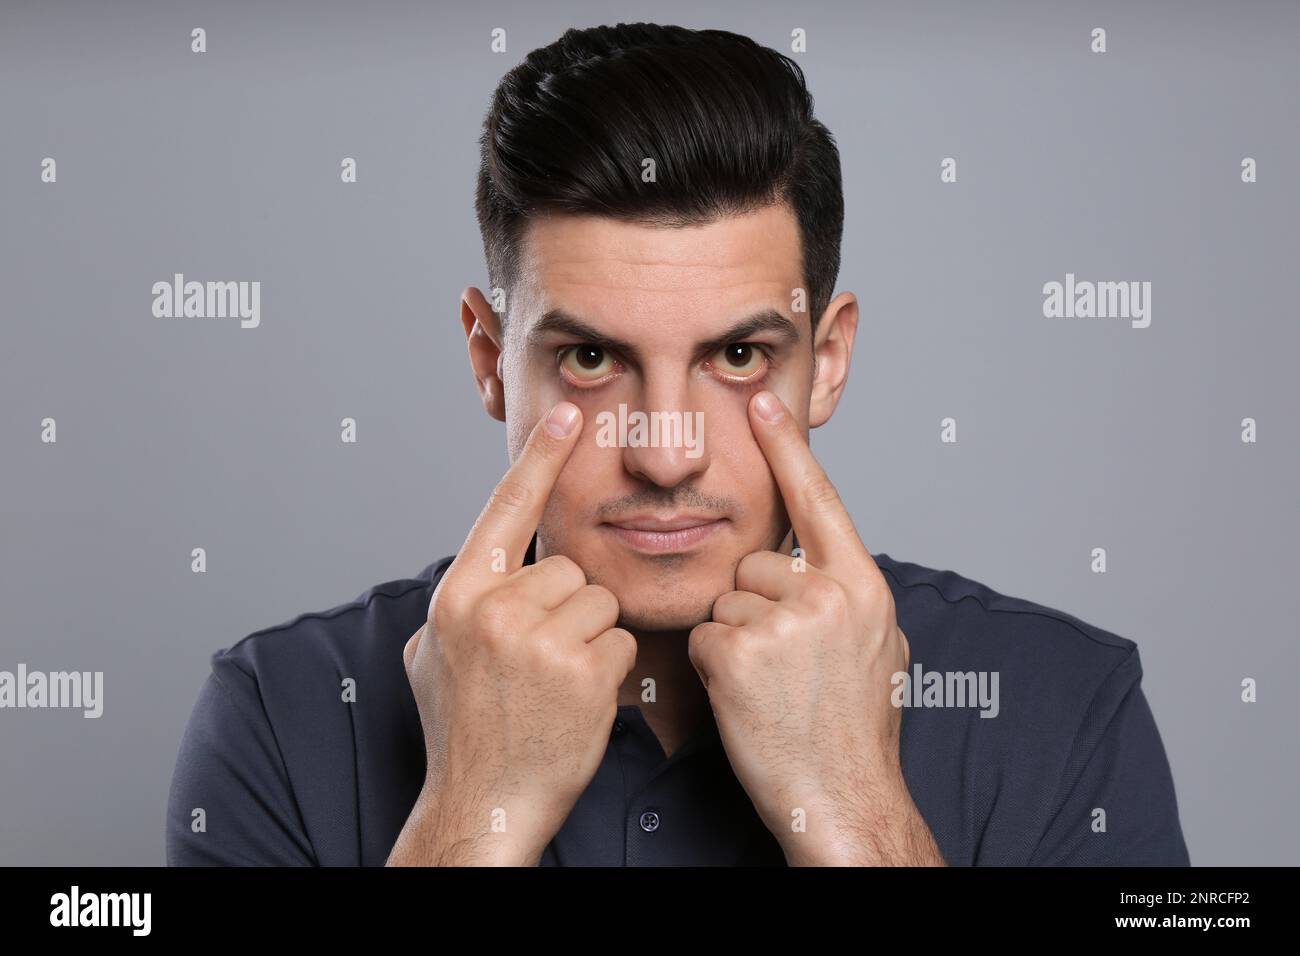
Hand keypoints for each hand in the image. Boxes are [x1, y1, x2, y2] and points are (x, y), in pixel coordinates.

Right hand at [387, 402, 636, 865]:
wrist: (483, 805)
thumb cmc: (463, 729)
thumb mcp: (434, 654)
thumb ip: (465, 600)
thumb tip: (486, 564)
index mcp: (457, 594)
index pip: (505, 508)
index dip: (539, 458)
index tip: (568, 414)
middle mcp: (494, 608)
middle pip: (567, 569)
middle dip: (565, 609)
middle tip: (537, 663)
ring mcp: (540, 639)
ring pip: (598, 602)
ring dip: (589, 640)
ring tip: (554, 684)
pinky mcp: (584, 671)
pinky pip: (620, 640)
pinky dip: (609, 671)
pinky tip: (577, 702)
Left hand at [688, 390, 942, 865]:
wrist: (842, 800)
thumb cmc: (856, 732)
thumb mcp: (880, 650)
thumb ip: (851, 597)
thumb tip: (827, 568)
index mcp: (863, 586)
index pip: (819, 500)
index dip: (789, 448)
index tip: (764, 402)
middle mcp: (827, 594)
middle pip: (756, 563)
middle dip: (756, 605)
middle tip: (784, 663)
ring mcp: (781, 623)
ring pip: (726, 600)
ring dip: (735, 638)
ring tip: (770, 686)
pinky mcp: (734, 654)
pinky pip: (703, 635)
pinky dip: (712, 666)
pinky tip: (746, 698)